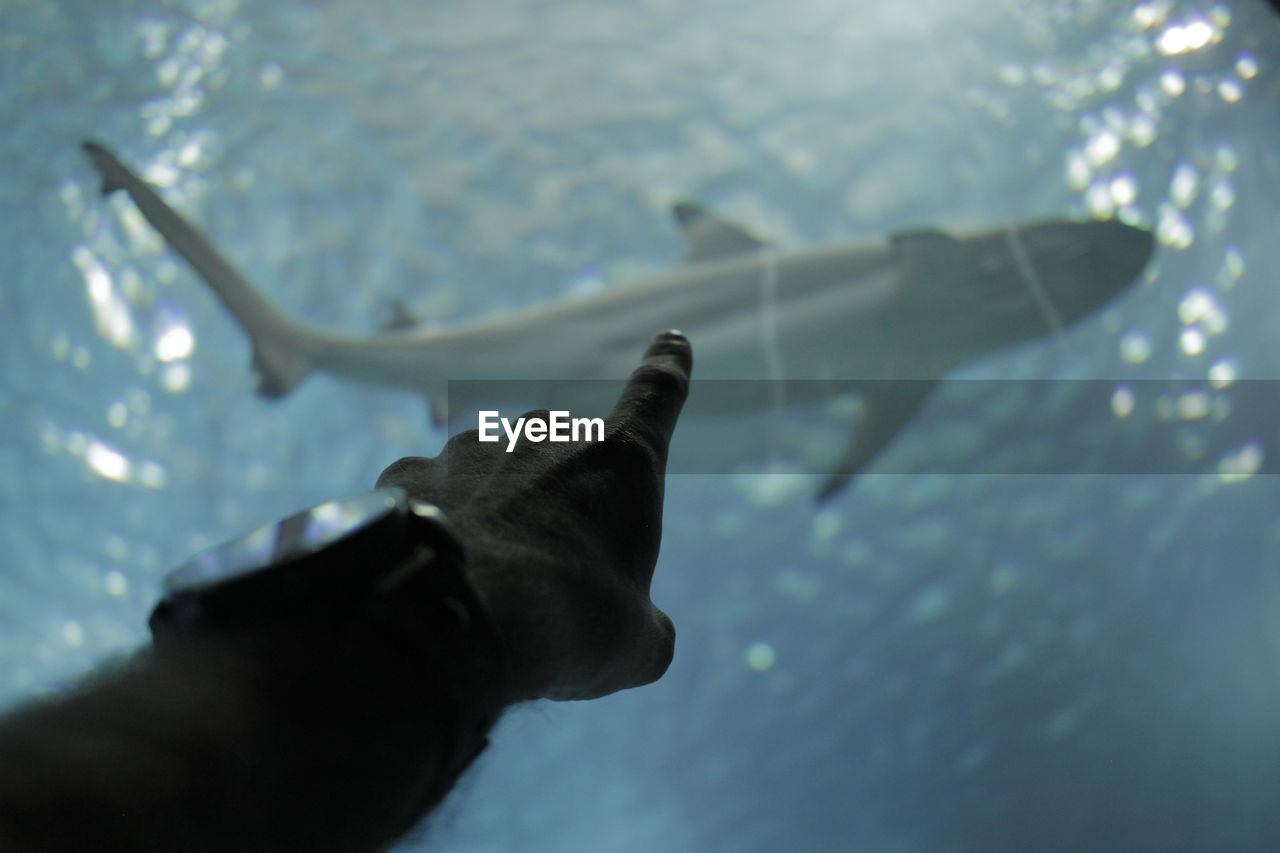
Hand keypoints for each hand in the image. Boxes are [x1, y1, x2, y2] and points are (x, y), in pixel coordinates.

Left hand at [375, 331, 692, 702]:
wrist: (457, 624)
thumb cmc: (569, 626)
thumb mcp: (635, 644)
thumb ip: (644, 626)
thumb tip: (641, 635)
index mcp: (619, 461)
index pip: (656, 396)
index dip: (667, 370)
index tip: (670, 341)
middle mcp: (546, 435)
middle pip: (565, 453)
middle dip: (561, 500)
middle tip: (552, 575)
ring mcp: (472, 448)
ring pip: (494, 475)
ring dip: (496, 515)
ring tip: (488, 586)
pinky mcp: (410, 473)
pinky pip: (432, 495)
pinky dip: (437, 526)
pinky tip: (435, 574)